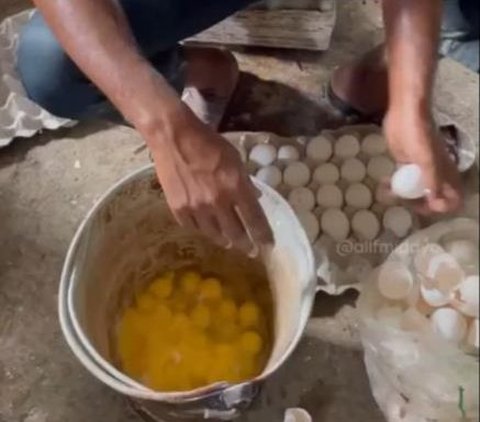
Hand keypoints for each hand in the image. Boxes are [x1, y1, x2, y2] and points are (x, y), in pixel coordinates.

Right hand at [144, 104, 272, 254]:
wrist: (173, 136)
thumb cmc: (208, 143)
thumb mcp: (235, 159)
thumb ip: (245, 182)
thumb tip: (256, 198)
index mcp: (235, 187)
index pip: (255, 219)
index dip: (263, 235)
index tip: (268, 245)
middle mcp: (217, 201)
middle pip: (235, 233)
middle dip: (246, 245)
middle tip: (251, 251)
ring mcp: (196, 207)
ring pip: (214, 234)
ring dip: (225, 240)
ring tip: (229, 243)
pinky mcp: (178, 209)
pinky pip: (194, 227)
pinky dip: (202, 230)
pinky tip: (207, 229)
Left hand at [384, 107, 462, 213]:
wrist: (405, 115)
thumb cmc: (419, 136)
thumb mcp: (427, 161)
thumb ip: (433, 181)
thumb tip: (436, 202)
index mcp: (446, 174)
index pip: (452, 200)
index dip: (440, 207)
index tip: (423, 205)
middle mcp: (435, 174)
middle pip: (432, 199)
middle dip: (416, 204)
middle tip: (401, 200)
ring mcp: (419, 169)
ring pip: (415, 190)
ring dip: (402, 196)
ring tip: (387, 193)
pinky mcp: (405, 163)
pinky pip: (402, 180)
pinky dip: (393, 186)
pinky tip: (383, 184)